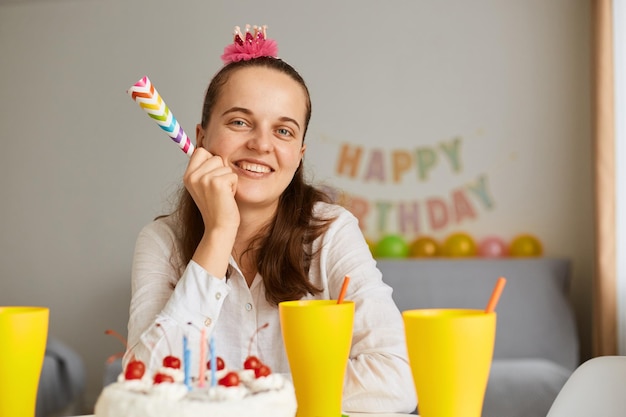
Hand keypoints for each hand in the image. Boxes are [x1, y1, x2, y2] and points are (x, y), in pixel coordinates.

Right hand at [183, 148, 239, 277]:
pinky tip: (227, 197)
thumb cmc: (215, 206)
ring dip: (228, 179)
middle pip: (215, 156)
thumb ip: (204, 169)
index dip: (211, 160)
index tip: (212, 176)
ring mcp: (204, 179)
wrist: (219, 226)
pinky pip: (232, 175)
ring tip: (223, 194)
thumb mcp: (203, 186)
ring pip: (225, 165)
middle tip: (218, 189)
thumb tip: (208, 149)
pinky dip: (234, 186)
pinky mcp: (217, 183)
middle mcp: (193, 176)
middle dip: (221, 170)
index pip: (201, 151)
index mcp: (187, 176)